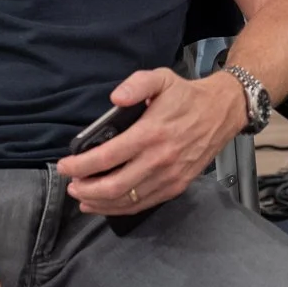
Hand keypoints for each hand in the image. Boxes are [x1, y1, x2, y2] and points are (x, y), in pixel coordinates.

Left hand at [58, 68, 246, 213]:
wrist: (222, 112)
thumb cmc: (187, 97)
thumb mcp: (161, 78)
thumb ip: (136, 84)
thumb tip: (115, 98)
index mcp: (151, 133)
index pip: (107, 156)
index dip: (81, 165)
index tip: (65, 165)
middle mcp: (159, 159)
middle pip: (113, 186)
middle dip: (85, 189)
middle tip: (70, 185)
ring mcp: (169, 176)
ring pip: (127, 200)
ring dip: (99, 202)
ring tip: (82, 197)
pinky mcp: (176, 186)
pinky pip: (143, 204)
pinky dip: (120, 208)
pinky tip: (105, 204)